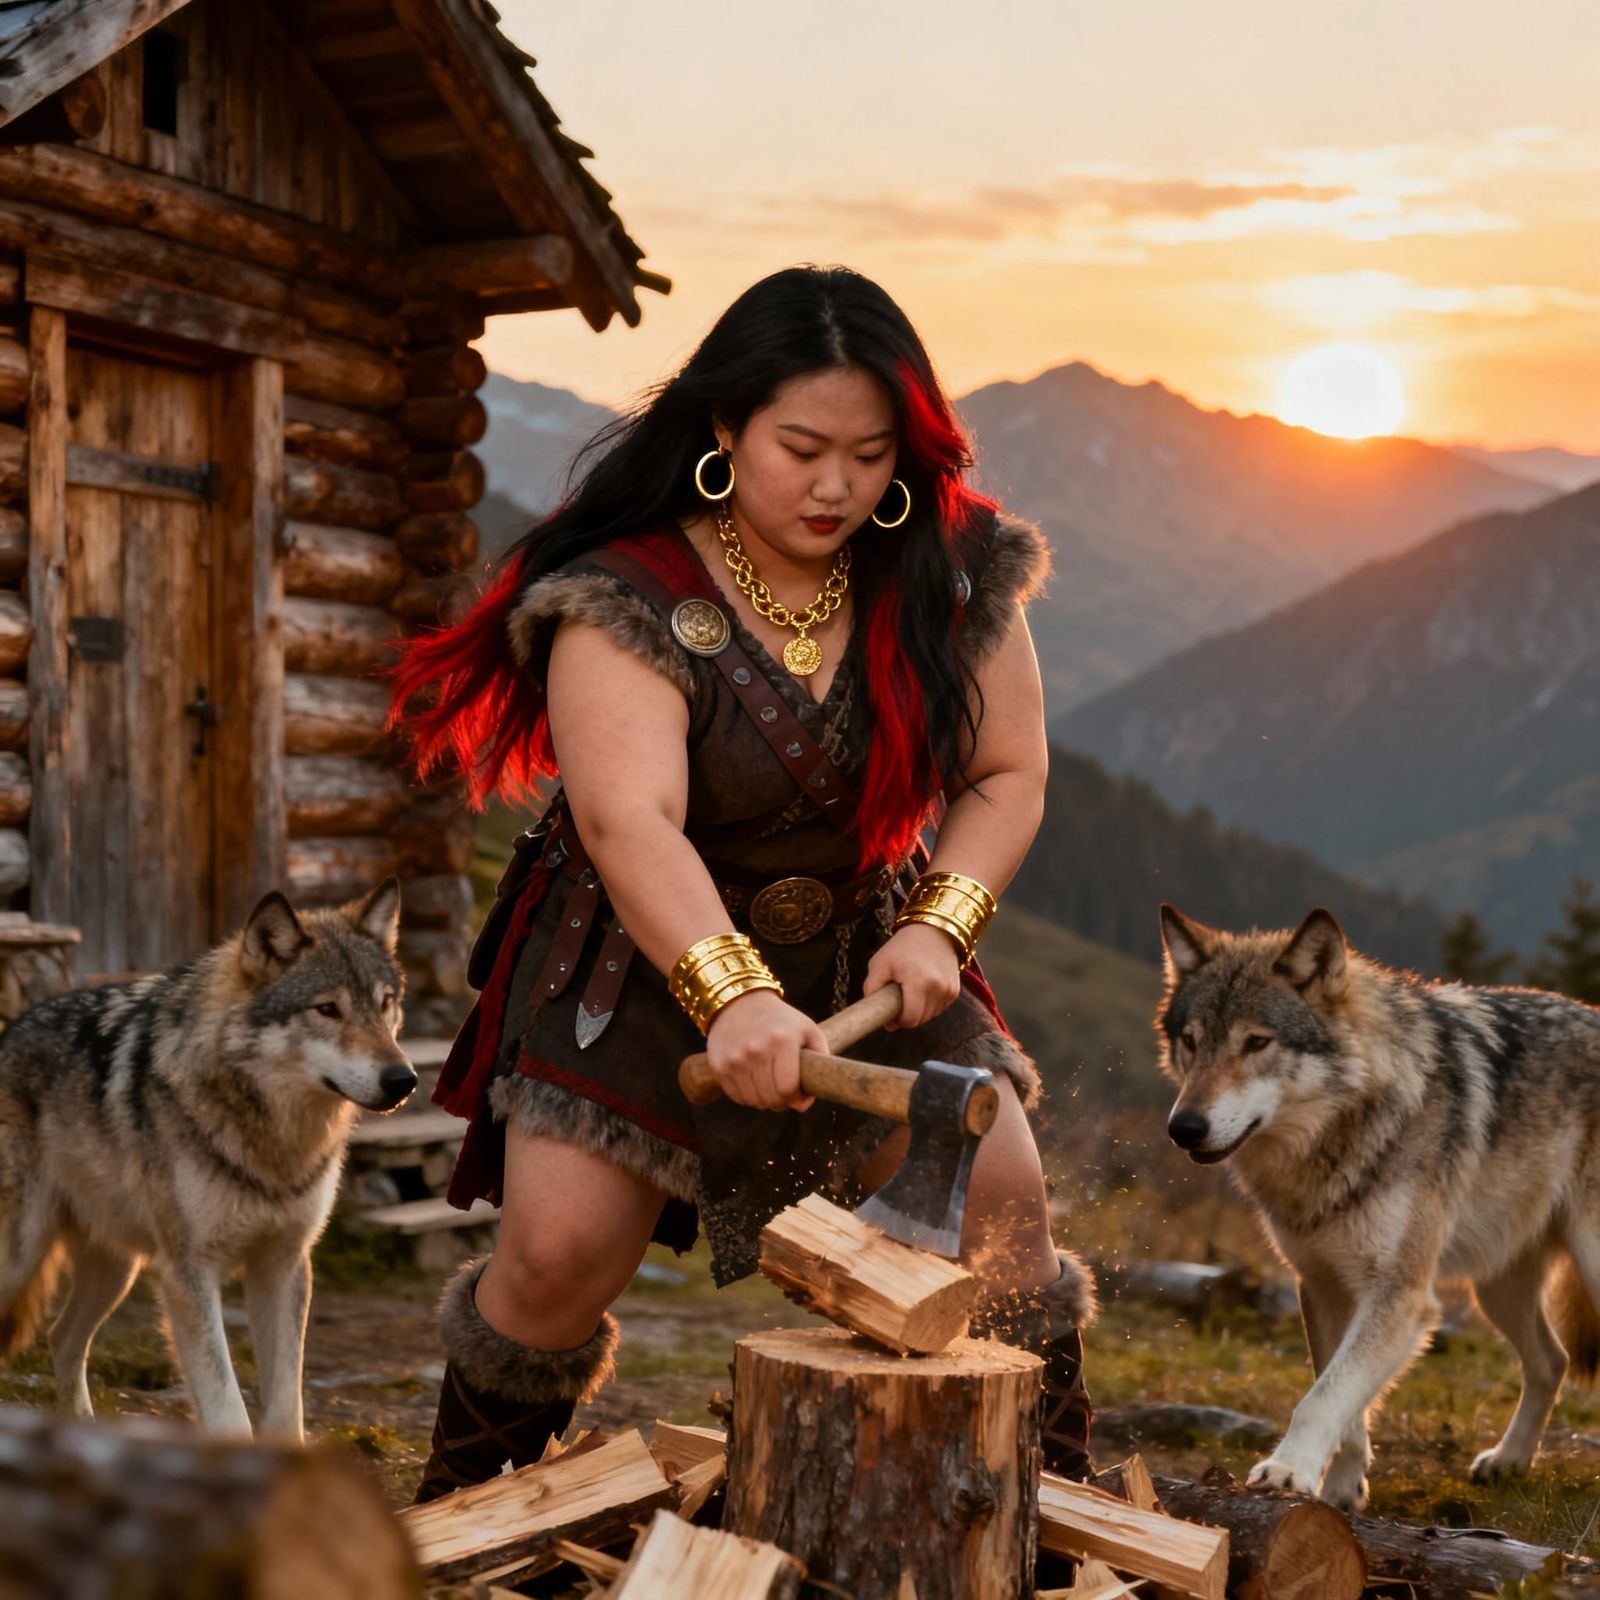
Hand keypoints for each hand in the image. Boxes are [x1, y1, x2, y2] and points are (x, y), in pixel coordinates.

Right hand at [704, 990, 822, 1111]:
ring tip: (768, 1085)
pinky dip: (746, 1095)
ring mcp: (735, 1058)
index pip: (788, 1088)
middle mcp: (756, 1049)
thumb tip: (801, 1106)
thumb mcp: (809, 1031)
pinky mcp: (718, 1064)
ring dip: (763, 1100)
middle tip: (783, 1092)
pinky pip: (735, 1096)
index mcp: (783, 1040)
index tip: (798, 1094)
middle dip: (781, 1102)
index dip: (796, 1098)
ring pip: (753, 1100)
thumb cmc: (781, 1020)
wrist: (741, 1002)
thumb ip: (818, 1065)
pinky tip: (752, 1081)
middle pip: (770, 1098)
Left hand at [863, 923, 961, 1028]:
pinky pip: (939, 1008)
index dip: (898, 1021)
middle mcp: (938, 987)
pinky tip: (922, 989)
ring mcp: (949, 989)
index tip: (890, 1013)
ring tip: (910, 991)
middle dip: (907, 1015)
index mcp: (919, 981)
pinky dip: (929, 1004)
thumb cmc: (902, 946)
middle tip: (897, 1000)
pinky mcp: (955, 990)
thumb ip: (872, 990)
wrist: (932, 930)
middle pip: (920, 1020)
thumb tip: (882, 1020)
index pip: (910, 1019)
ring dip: (918, 1010)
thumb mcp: (879, 963)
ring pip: (930, 1016)